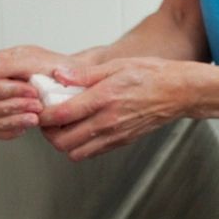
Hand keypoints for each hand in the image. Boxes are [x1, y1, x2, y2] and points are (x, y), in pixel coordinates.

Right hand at [0, 45, 75, 139]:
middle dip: (13, 108)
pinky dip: (8, 131)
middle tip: (37, 106)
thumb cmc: (51, 68)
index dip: (11, 92)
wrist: (67, 81)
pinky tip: (25, 126)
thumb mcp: (34, 61)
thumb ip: (6, 64)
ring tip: (34, 118)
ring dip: (11, 121)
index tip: (34, 92)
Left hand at [38, 56, 199, 160]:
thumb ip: (84, 74)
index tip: (38, 108)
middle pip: (63, 142)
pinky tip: (80, 128)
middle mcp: (107, 121)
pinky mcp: (121, 142)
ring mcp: (115, 135)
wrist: (179, 92)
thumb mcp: (116, 66)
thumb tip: (59, 75)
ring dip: (63, 142)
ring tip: (63, 125)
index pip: (61, 115)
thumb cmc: (151, 75)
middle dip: (48, 132)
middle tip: (47, 118)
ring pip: (75, 152)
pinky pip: (91, 152)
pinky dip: (79, 145)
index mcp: (104, 98)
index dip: (43, 115)